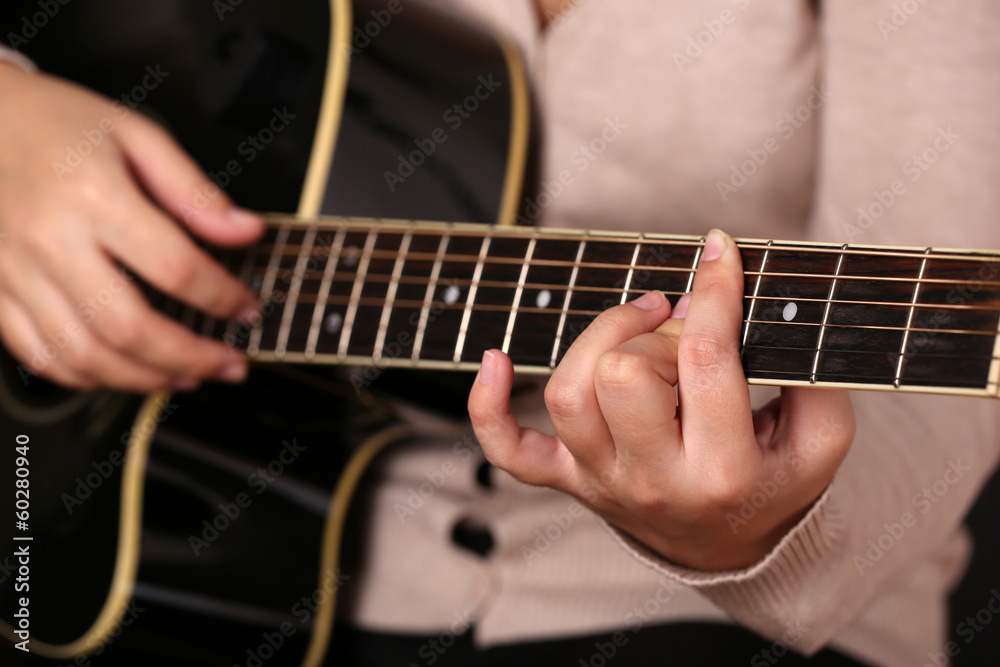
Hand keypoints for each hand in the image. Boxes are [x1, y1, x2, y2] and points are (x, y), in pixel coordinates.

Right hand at [0, 65, 263, 392]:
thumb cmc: (58, 124)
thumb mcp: (136, 135)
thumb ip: (194, 191)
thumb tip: (246, 231)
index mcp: (93, 195)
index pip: (174, 267)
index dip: (222, 297)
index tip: (247, 308)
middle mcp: (50, 241)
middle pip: (129, 327)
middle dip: (192, 357)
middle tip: (230, 364)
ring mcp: (15, 272)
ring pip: (84, 355)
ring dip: (145, 379)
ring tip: (188, 377)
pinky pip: (39, 355)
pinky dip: (87, 377)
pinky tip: (125, 373)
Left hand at [469, 229, 855, 570]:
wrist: (729, 548)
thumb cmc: (773, 481)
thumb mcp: (822, 440)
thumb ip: (814, 377)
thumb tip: (766, 306)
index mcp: (725, 471)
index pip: (705, 358)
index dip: (713, 290)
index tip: (719, 251)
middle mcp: (654, 481)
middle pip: (624, 376)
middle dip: (655, 333)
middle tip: (682, 330)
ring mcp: (602, 482)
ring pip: (569, 394)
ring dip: (599, 341)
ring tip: (637, 327)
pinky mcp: (569, 480)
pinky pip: (509, 451)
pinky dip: (488, 407)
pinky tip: (494, 360)